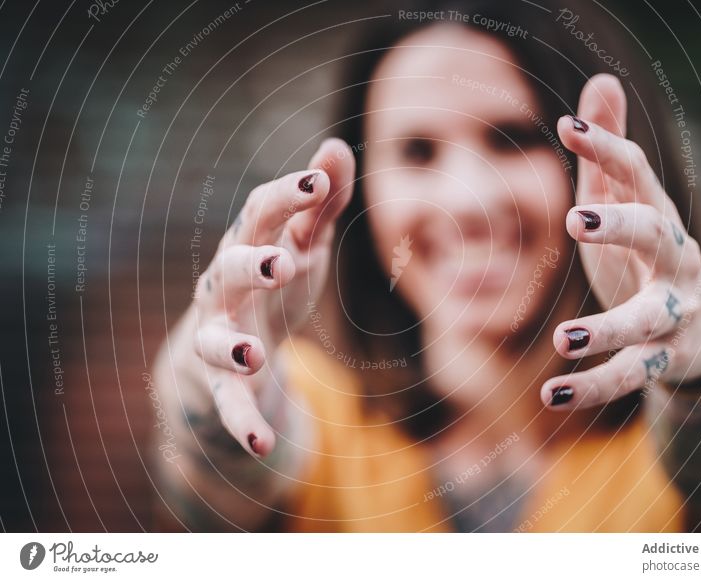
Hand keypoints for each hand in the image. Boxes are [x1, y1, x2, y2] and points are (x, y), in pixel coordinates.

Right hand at [176, 138, 353, 454]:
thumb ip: (321, 204)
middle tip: (280, 263)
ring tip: (255, 353)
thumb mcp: (303, 244)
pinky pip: (229, 404)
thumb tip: (338, 145)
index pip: (261, 213)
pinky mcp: (224, 385)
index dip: (288, 195)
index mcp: (250, 246)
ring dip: (229, 345)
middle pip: (228, 269)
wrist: (228, 352)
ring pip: (214, 340)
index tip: (320, 180)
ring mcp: (220, 337)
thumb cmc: (273, 285)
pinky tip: (261, 445)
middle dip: (249, 264)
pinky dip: (243, 424)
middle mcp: (226, 288)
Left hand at [540, 74, 700, 408]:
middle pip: (656, 235)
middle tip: (574, 219)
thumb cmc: (644, 256)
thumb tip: (599, 83)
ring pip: (646, 320)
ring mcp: (672, 312)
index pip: (635, 173)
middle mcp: (674, 259)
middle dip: (621, 225)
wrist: (698, 328)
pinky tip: (551, 396)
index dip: (605, 147)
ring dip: (606, 329)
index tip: (565, 126)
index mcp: (657, 215)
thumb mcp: (625, 203)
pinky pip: (630, 376)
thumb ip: (608, 154)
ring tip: (563, 339)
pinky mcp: (663, 359)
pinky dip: (592, 388)